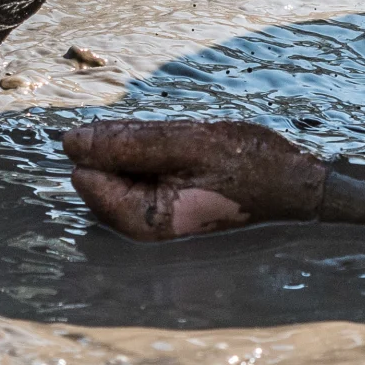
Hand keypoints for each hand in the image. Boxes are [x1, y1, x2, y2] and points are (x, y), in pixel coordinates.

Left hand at [62, 117, 325, 239]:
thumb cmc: (248, 164)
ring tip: (191, 150)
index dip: (111, 144)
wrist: (295, 186)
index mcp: (139, 219)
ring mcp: (152, 218)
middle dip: (127, 147)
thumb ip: (126, 143)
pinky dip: (157, 156)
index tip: (156, 138)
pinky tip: (191, 156)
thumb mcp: (188, 144)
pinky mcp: (164, 206)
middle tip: (180, 144)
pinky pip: (140, 173)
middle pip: (99, 172)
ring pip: (119, 169)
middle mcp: (138, 226)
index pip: (84, 173)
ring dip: (145, 149)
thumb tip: (69, 141)